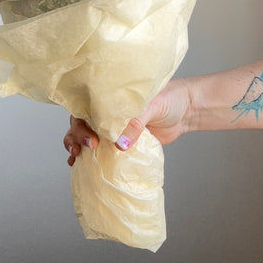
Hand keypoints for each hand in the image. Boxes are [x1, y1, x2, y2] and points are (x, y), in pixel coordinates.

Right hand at [63, 78, 192, 165]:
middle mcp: (108, 111)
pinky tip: (79, 165)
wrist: (187, 111)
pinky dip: (89, 157)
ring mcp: (113, 127)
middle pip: (82, 122)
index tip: (91, 137)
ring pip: (87, 136)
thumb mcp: (152, 105)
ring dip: (76, 146)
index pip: (87, 107)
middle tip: (88, 148)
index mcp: (111, 96)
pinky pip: (102, 150)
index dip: (82, 122)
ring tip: (74, 158)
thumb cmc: (169, 98)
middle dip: (77, 136)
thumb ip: (135, 123)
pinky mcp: (122, 142)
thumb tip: (120, 145)